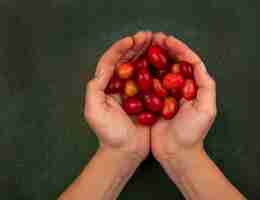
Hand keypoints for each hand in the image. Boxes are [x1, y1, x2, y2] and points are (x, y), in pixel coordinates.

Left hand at [84, 31, 152, 161]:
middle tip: (148, 35)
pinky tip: (164, 60)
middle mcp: (120, 84)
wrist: (125, 151)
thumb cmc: (109, 134)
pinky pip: (153, 79)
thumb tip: (102, 70)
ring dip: (147, 53)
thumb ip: (94, 89)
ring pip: (141, 66)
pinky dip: (158, 68)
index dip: (120, 48)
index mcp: (106, 85)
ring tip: (156, 41)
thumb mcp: (94, 112)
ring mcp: (134, 90)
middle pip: (127, 60)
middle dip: (136, 46)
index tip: (131, 40)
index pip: (111, 61)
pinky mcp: (147, 97)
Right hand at [151, 33, 216, 160]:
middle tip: (153, 38)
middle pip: (173, 63)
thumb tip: (197, 64)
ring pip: (160, 70)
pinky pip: (148, 83)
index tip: (167, 40)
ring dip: (153, 57)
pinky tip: (136, 64)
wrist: (176, 152)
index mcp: (193, 87)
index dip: (179, 49)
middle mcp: (180, 88)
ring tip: (144, 46)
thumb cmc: (192, 133)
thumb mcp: (206, 109)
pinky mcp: (153, 101)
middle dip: (164, 49)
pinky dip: (143, 73)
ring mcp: (166, 94)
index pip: (188, 62)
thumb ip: (205, 86)